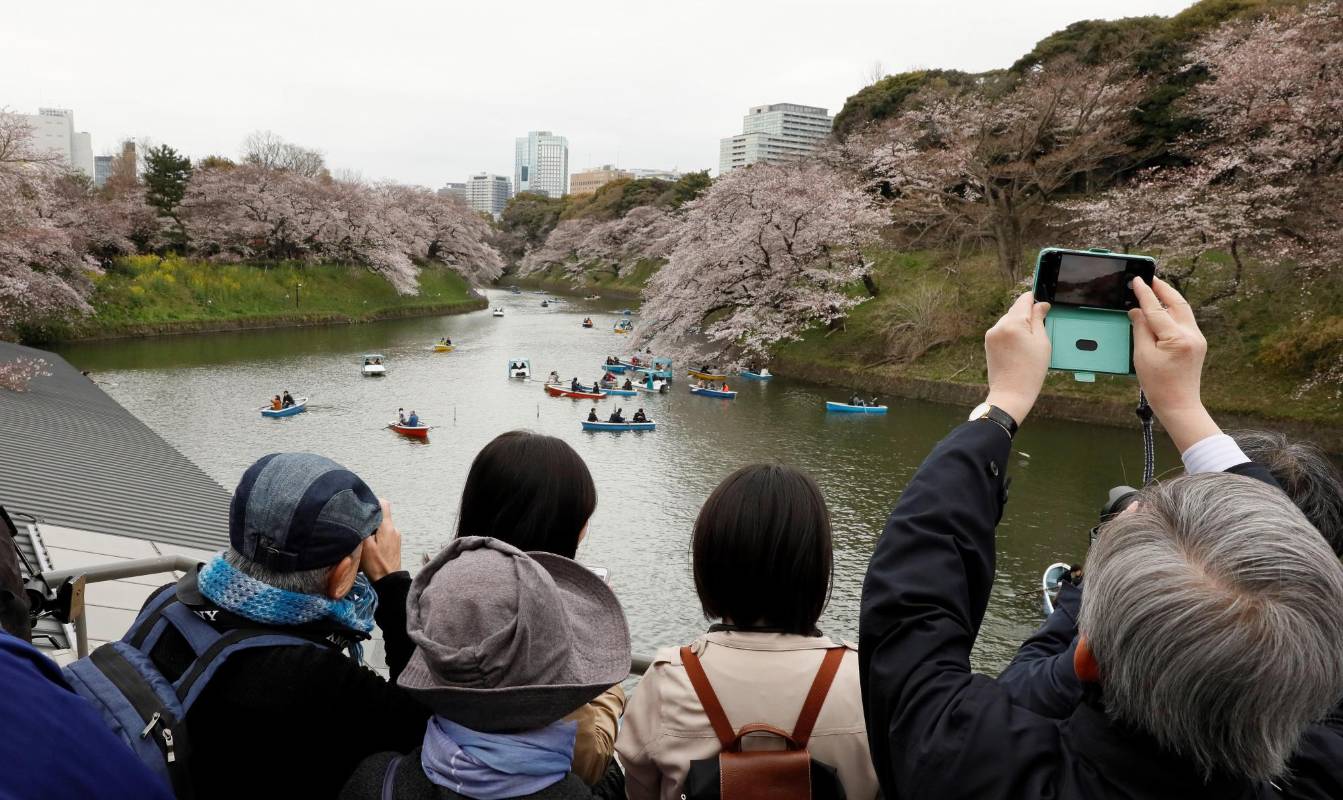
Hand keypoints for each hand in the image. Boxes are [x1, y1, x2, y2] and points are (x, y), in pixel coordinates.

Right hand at [359, 498, 401, 581]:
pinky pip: (384, 534)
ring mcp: (396, 537)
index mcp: (387, 526)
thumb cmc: (376, 564)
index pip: (383, 503)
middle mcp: (394, 529)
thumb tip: (358, 515)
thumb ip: (363, 528)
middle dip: (369, 517)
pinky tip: (369, 544)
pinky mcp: (395, 545)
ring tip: (362, 535)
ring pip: (382, 525)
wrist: (389, 581)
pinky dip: (376, 535)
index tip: (361, 506)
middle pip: (381, 515)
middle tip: (357, 523)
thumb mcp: (365, 545)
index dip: (372, 501)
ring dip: (372, 528)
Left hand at [983, 291, 1051, 424]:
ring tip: (1029, 345)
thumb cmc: (1030, 371)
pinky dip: (1012, 334)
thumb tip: (1040, 304)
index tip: (1043, 304)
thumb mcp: (1042, 342)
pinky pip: (1002, 331)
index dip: (1035, 300)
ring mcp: (991, 335)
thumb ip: (1039, 319)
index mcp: (1012, 324)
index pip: (1023, 300)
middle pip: (1015, 311)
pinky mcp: (988, 343)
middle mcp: (998, 326)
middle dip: (1028, 316)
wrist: (1010, 393)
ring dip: (1019, 326)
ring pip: (1008, 321)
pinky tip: (1019, 349)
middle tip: (1040, 332)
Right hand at [1128, 278, 1218, 451]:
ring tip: (1155, 290)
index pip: (1157, 309)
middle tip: (1149, 278)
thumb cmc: (1159, 385)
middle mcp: (1191, 335)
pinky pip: (1184, 320)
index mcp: (1177, 338)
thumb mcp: (1143, 356)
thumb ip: (1140, 329)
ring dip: (1169, 298)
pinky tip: (1162, 309)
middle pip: (1177, 303)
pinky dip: (1173, 311)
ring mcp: (1197, 338)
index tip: (1137, 281)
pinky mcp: (1197, 343)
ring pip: (1183, 309)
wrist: (1179, 404)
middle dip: (1163, 288)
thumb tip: (1137, 311)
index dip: (1145, 293)